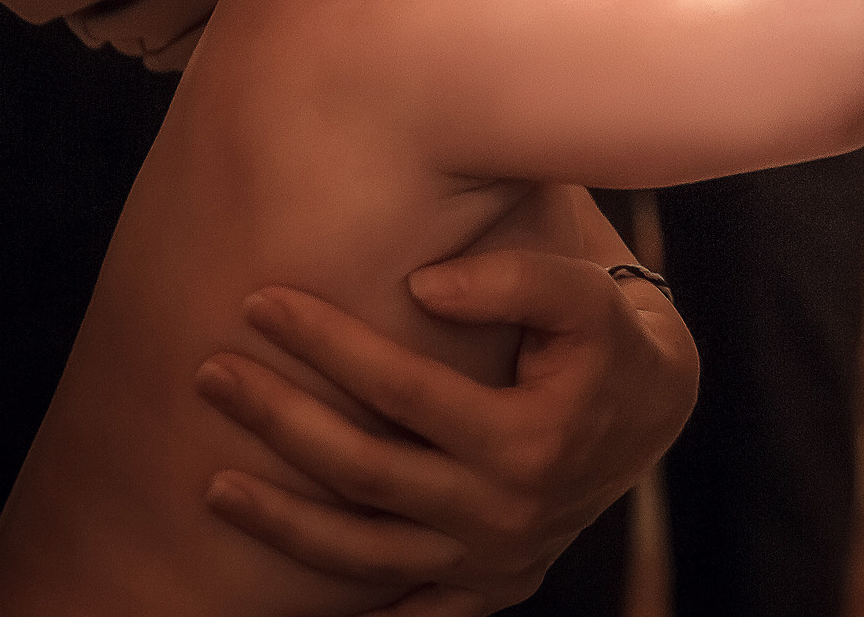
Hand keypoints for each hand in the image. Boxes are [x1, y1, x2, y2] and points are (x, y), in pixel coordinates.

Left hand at [194, 250, 698, 608]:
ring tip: (210, 484)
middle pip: (364, 471)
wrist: (653, 409)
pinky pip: (403, 612)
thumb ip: (513, 279)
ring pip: (362, 554)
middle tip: (210, 375)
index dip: (326, 343)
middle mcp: (506, 513)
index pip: (401, 390)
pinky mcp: (487, 589)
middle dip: (279, 420)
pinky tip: (270, 593)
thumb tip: (418, 289)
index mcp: (528, 440)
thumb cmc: (605, 338)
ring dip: (279, 521)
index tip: (262, 302)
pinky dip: (344, 609)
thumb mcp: (584, 296)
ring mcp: (492, 561)